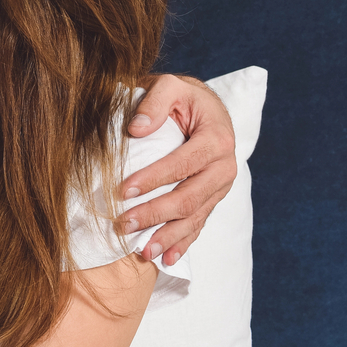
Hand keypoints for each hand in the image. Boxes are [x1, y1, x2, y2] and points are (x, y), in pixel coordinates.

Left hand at [119, 73, 236, 265]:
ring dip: (169, 236)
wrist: (205, 108)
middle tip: (124, 224)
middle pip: (189, 197)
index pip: (182, 164)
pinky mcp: (213, 198)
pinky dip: (184, 242)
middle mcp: (224, 166)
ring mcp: (220, 186)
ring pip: (195, 216)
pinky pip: (200, 223)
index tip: (122, 190)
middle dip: (155, 213)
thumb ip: (154, 103)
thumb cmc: (182, 98)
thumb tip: (136, 129)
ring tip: (144, 251)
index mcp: (216, 139)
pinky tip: (168, 259)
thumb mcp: (170, 87)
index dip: (153, 179)